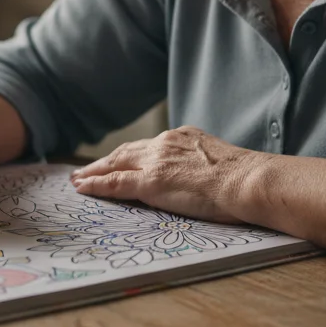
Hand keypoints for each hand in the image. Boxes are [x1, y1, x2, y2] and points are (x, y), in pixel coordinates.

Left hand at [69, 127, 265, 223]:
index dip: (130, 154)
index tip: (119, 160)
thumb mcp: (221, 163)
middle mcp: (166, 144)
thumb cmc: (245, 180)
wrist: (247, 181)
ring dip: (94, 172)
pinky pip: (115, 184)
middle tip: (85, 170)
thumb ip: (203, 166)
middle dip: (105, 161)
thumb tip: (202, 178)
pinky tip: (83, 189)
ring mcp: (156, 162)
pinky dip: (96, 185)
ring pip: (115, 164)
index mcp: (184, 138)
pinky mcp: (150, 182)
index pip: (149, 147)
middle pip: (126, 152)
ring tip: (77, 180)